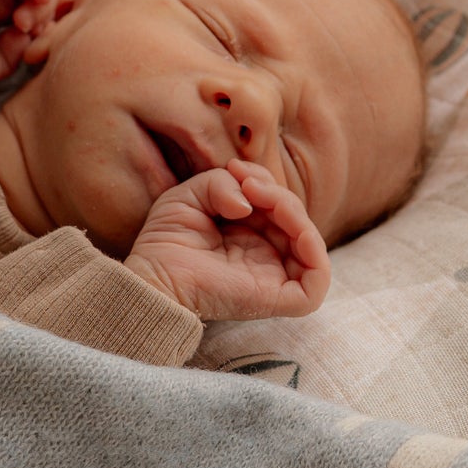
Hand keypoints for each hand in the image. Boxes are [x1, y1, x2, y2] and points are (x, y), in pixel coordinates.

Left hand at [125, 160, 330, 323]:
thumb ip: (222, 183)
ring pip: (309, 244)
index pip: (277, 205)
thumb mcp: (191, 194)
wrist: (152, 276)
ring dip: (295, 212)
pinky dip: (316, 253)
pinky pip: (316, 283)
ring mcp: (273, 277)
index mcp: (249, 234)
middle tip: (247, 183)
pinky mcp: (276, 298)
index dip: (265, 181)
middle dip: (278, 193)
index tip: (234, 169)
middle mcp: (265, 256)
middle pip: (296, 220)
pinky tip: (296, 230)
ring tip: (263, 198)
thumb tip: (248, 201)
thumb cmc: (166, 239)